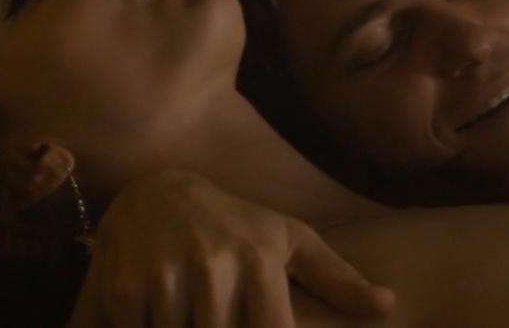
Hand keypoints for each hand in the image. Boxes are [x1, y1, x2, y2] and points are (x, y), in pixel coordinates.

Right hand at [68, 171, 393, 327]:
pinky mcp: (121, 293)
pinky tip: (162, 318)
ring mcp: (164, 279)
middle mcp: (212, 267)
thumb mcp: (289, 240)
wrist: (154, 193)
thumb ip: (337, 278)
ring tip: (195, 313)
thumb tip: (388, 305)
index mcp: (258, 260)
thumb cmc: (236, 224)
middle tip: (222, 313)